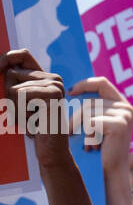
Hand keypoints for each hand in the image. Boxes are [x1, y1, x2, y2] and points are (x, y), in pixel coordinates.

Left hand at [1, 49, 69, 165]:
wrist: (51, 150)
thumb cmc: (33, 128)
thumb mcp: (19, 103)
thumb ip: (13, 85)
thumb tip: (4, 69)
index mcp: (46, 77)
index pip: (21, 54)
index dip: (6, 58)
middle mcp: (53, 77)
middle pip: (11, 74)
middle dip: (9, 97)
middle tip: (25, 113)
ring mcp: (55, 85)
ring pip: (13, 88)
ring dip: (14, 109)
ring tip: (30, 119)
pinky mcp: (53, 94)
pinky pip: (19, 95)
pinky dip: (20, 112)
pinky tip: (34, 121)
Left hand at [69, 76, 132, 173]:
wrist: (110, 173)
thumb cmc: (100, 151)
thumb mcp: (97, 125)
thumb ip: (92, 109)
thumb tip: (70, 91)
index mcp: (122, 105)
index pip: (102, 83)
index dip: (85, 84)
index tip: (70, 92)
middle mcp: (127, 107)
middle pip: (90, 101)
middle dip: (75, 118)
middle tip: (72, 134)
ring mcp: (125, 115)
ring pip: (88, 111)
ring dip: (80, 129)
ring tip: (87, 144)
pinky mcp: (119, 125)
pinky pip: (90, 122)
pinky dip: (87, 136)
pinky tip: (93, 146)